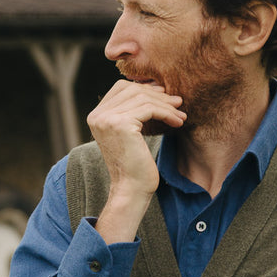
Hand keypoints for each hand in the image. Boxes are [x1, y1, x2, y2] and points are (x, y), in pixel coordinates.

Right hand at [87, 80, 184, 242]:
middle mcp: (97, 115)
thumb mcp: (130, 133)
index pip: (121, 88)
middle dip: (158, 95)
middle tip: (178, 102)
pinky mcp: (120, 124)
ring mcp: (107, 119)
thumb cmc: (135, 164)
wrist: (131, 188)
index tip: (164, 96)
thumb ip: (132, 111)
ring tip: (180, 114)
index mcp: (95, 115)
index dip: (144, 88)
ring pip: (143, 98)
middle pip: (132, 90)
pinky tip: (177, 122)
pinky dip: (166, 113)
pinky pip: (149, 109)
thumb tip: (153, 87)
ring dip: (166, 105)